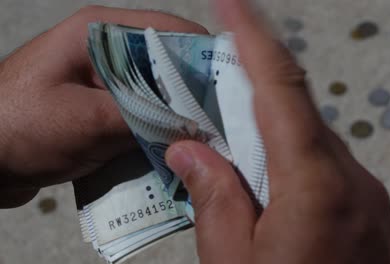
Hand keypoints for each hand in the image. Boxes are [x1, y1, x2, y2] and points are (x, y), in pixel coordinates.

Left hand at [0, 6, 208, 207]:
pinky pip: (140, 111)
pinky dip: (157, 128)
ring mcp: (103, 79)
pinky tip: (174, 147)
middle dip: (195, 91)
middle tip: (224, 121)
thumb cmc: (19, 127)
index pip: (169, 30)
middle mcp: (107, 49)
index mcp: (101, 32)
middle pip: (166, 63)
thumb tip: (194, 127)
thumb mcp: (84, 121)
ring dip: (177, 114)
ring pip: (156, 91)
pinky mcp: (101, 105)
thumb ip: (143, 119)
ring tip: (208, 138)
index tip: (231, 88)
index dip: (204, 55)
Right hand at [166, 0, 389, 262]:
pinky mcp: (370, 210)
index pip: (281, 89)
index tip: (234, 3)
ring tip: (232, 136)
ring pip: (312, 139)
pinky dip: (293, 157)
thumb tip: (191, 150)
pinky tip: (268, 175)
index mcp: (314, 184)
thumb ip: (215, 196)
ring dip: (272, 128)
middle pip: (297, 112)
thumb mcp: (232, 262)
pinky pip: (327, 165)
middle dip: (255, 88)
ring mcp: (367, 194)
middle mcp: (351, 178)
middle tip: (216, 80)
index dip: (255, 40)